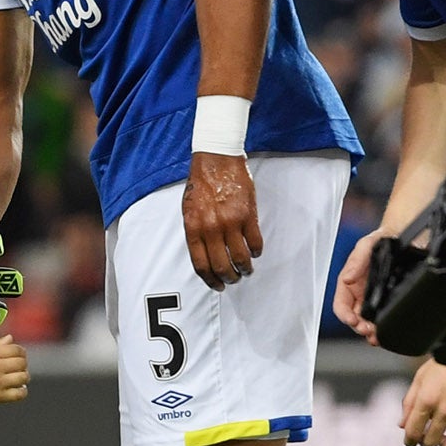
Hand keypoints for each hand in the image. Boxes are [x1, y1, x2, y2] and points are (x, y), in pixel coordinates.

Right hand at [0, 335, 29, 411]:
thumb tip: (10, 338)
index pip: (17, 349)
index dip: (21, 352)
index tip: (20, 356)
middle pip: (22, 363)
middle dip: (23, 364)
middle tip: (20, 367)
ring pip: (23, 377)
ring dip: (24, 377)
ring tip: (20, 377)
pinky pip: (19, 393)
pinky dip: (22, 391)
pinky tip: (18, 388)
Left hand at [182, 152, 261, 289]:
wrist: (216, 160)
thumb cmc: (201, 184)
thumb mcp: (189, 210)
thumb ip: (195, 233)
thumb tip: (203, 254)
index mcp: (194, 228)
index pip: (201, 265)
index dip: (210, 280)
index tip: (217, 285)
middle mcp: (211, 228)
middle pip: (222, 266)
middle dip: (229, 278)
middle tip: (234, 279)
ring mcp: (230, 222)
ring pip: (241, 258)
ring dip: (245, 269)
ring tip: (246, 269)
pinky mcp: (248, 215)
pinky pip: (255, 242)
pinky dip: (256, 251)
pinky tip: (255, 252)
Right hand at [333, 228, 385, 342]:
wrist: (406, 238)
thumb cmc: (382, 239)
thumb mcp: (367, 244)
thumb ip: (357, 260)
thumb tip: (347, 279)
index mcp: (350, 283)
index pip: (341, 305)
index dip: (345, 315)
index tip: (353, 320)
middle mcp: (360, 294)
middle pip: (355, 318)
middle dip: (359, 327)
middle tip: (369, 330)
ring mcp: (375, 300)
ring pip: (368, 323)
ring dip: (371, 332)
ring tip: (378, 336)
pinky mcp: (389, 303)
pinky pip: (384, 320)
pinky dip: (384, 328)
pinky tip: (388, 332)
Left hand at [401, 357, 445, 445]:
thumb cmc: (444, 365)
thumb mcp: (421, 378)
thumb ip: (409, 403)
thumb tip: (403, 426)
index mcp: (427, 399)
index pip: (413, 433)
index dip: (409, 441)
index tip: (411, 440)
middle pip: (430, 443)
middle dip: (425, 442)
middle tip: (428, 436)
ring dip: (444, 445)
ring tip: (444, 436)